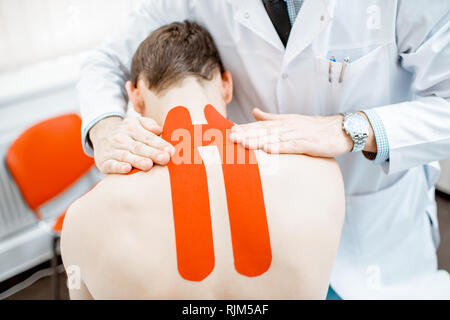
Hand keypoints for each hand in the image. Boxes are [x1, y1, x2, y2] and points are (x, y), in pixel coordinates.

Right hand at [89, 116, 174, 173]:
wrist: (100, 133)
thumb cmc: (126, 131)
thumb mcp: (136, 122)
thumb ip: (149, 124)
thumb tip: (159, 129)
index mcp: (132, 128)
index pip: (148, 137)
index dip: (160, 144)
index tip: (171, 151)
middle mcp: (121, 138)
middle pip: (139, 147)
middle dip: (152, 153)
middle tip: (164, 158)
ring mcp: (112, 150)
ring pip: (127, 156)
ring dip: (138, 161)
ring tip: (148, 165)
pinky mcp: (104, 162)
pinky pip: (112, 165)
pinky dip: (118, 167)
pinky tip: (127, 169)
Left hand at [230, 108, 373, 156]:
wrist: (342, 129)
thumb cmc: (315, 128)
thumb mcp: (291, 120)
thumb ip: (271, 117)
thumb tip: (254, 112)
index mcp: (283, 121)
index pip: (260, 125)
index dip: (244, 128)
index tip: (227, 131)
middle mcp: (288, 126)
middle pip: (263, 130)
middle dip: (245, 134)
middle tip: (228, 137)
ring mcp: (298, 134)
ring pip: (274, 137)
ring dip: (257, 140)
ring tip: (241, 143)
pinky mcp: (308, 143)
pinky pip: (291, 146)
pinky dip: (278, 147)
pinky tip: (267, 149)